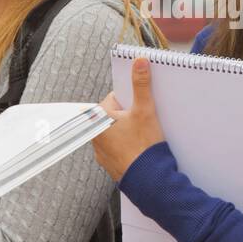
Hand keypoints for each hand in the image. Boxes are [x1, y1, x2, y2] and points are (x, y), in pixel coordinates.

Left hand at [92, 56, 165, 180]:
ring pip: (116, 132)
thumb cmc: (143, 145)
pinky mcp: (108, 164)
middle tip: (143, 122)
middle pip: (114, 116)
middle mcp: (93, 135)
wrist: (148, 180)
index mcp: (97, 119)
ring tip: (142, 137)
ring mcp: (100, 151)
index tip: (139, 108)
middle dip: (129, 117)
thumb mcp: (145, 110)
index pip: (113, 99)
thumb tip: (139, 61)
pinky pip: (117, 148)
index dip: (130, 101)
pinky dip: (127, 146)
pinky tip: (139, 150)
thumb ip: (141, 85)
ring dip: (127, 132)